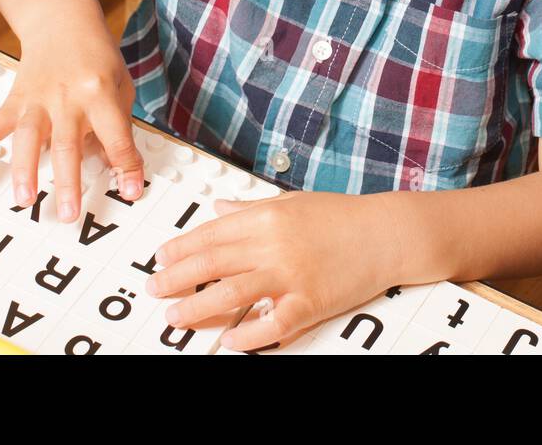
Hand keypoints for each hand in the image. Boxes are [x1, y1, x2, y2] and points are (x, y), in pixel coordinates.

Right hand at [0, 22, 143, 219]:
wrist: (63, 20)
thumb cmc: (98, 56)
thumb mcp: (119, 85)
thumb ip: (115, 125)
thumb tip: (108, 166)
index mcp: (99, 92)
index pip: (116, 136)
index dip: (125, 166)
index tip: (129, 191)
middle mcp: (67, 96)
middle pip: (68, 145)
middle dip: (68, 182)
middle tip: (68, 215)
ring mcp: (38, 97)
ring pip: (29, 138)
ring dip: (25, 170)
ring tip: (24, 200)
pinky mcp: (16, 97)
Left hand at [147, 191, 404, 350]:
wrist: (388, 232)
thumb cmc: (342, 216)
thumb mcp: (291, 201)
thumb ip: (249, 208)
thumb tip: (215, 209)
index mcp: (266, 216)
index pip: (210, 234)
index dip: (180, 248)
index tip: (160, 259)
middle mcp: (273, 243)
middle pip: (211, 263)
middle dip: (176, 278)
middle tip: (154, 288)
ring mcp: (291, 274)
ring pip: (231, 294)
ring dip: (197, 308)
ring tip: (174, 317)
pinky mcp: (311, 301)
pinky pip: (271, 323)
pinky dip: (248, 335)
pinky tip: (230, 341)